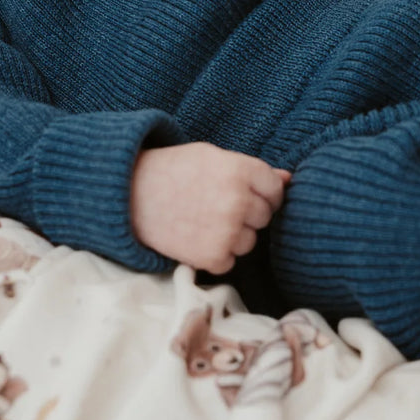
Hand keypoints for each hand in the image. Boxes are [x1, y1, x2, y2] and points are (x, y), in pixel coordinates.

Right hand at [130, 142, 291, 273]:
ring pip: (250, 241)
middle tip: (215, 204)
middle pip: (265, 216)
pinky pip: (231, 261)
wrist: (130, 195)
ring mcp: (226, 231)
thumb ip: (254, 170)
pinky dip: (216, 254)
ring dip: (233, 235)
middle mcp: (237, 201)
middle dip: (247, 213)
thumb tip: (290, 180)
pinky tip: (195, 237)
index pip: (275, 189)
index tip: (240, 191)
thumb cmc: (175, 171)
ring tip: (202, 220)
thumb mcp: (213, 158)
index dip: (261, 192)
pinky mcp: (212, 257)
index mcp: (240, 170)